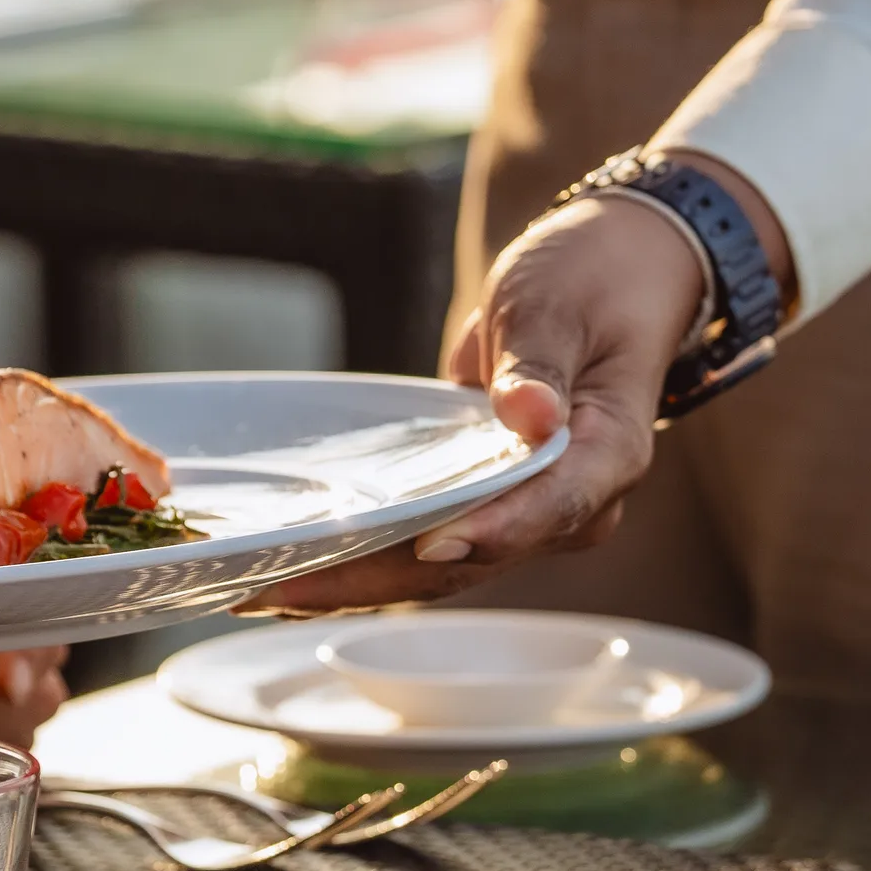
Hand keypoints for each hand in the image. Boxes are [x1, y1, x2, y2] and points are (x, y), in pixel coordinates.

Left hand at [235, 188, 727, 616]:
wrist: (603, 278)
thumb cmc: (587, 282)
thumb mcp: (558, 306)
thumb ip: (539, 366)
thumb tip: (531, 419)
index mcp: (609, 455)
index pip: (554, 506)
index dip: (492, 531)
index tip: (431, 542)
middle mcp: (572, 504)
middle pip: (474, 558)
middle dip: (379, 579)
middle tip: (283, 587)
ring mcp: (526, 512)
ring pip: (438, 568)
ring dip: (354, 583)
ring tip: (260, 592)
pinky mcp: (484, 504)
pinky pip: (423, 543)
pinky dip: (362, 557)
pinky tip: (292, 567)